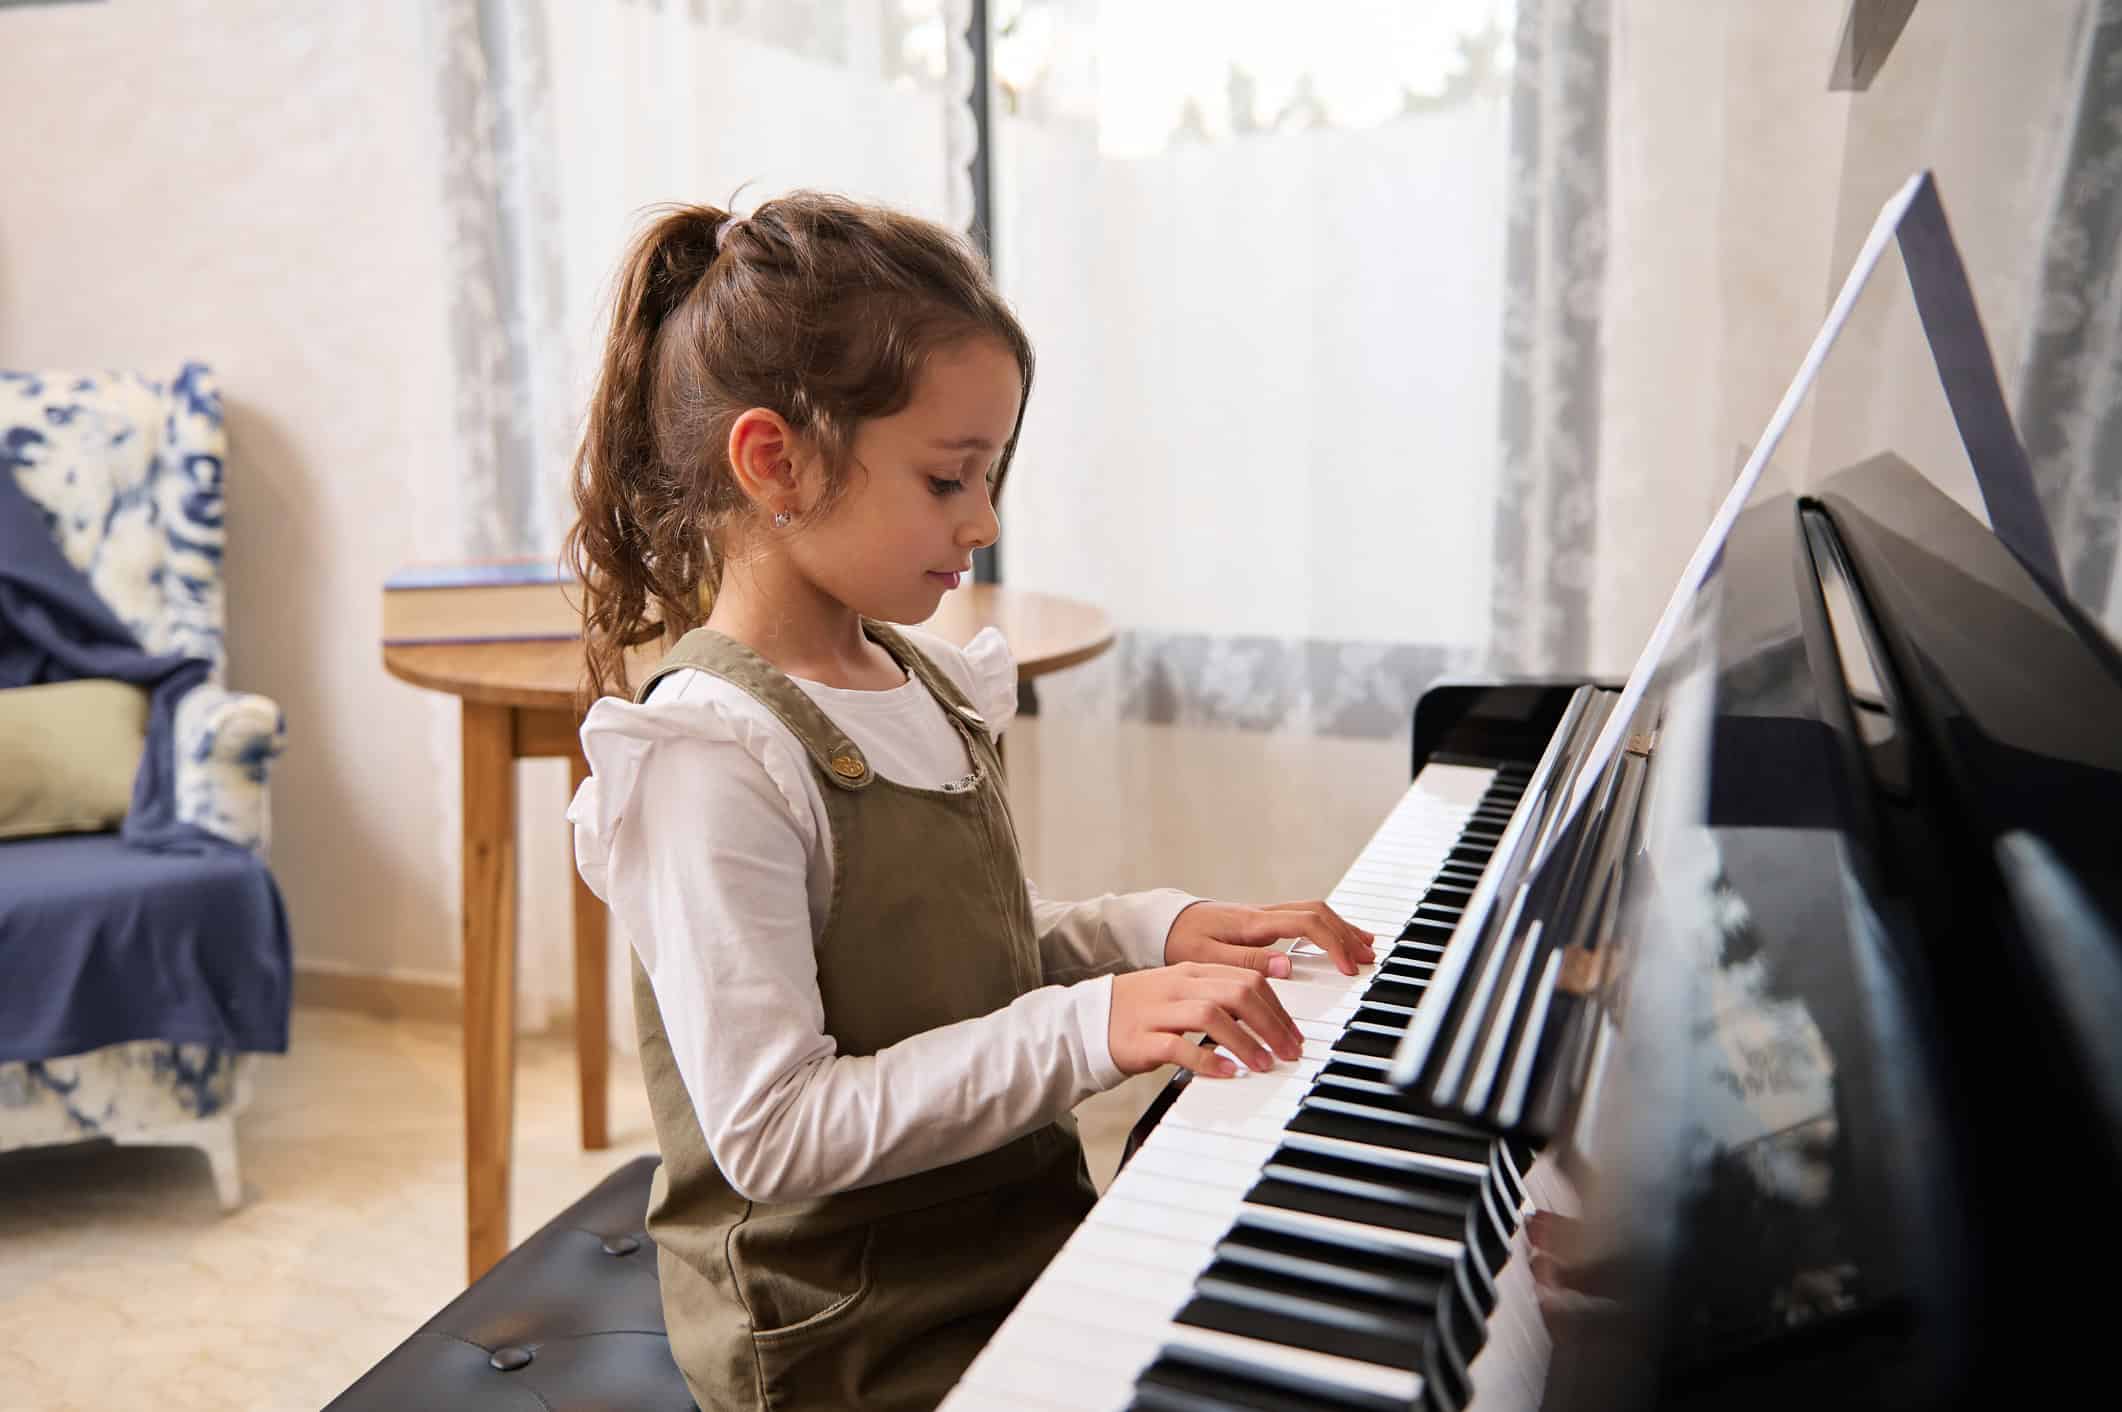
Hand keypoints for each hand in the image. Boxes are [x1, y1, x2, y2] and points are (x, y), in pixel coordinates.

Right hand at [1108, 963, 1304, 1078]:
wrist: (1087, 1021)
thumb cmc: (1143, 1013)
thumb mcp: (1183, 995)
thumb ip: (1220, 998)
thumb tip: (1266, 1017)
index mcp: (1192, 972)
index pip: (1247, 978)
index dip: (1278, 1007)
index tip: (1294, 1035)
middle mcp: (1179, 986)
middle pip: (1237, 992)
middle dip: (1272, 1023)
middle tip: (1290, 1051)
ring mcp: (1159, 1011)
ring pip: (1212, 1015)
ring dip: (1245, 1041)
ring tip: (1264, 1064)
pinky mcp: (1141, 1039)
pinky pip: (1178, 1046)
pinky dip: (1207, 1059)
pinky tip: (1227, 1073)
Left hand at [1163, 899, 1376, 977]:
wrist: (1160, 923)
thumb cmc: (1178, 940)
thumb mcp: (1205, 957)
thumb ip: (1246, 962)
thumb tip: (1288, 966)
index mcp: (1252, 922)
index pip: (1307, 924)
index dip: (1333, 944)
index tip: (1349, 968)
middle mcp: (1262, 914)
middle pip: (1318, 913)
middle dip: (1346, 935)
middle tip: (1367, 960)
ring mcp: (1263, 915)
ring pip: (1313, 912)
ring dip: (1341, 928)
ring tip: (1365, 948)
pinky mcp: (1260, 922)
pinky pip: (1303, 918)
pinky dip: (1326, 928)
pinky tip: (1337, 939)